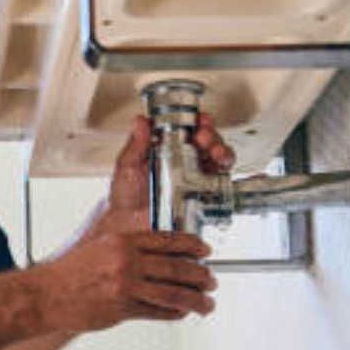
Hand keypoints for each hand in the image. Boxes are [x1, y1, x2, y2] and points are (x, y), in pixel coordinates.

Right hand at [33, 229, 216, 332]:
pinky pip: (157, 312)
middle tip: (212, 281)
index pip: (167, 240)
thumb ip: (128, 249)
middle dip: (200, 275)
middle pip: (176, 267)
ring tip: (207, 304)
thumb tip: (159, 255)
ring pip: (172, 293)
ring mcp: (125, 286)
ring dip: (195, 300)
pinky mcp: (121, 309)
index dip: (192, 245)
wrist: (44, 295)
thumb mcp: (101, 247)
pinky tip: (183, 314)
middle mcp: (126, 261)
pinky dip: (174, 314)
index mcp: (122, 241)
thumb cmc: (70, 273)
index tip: (205, 251)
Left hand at [103, 113, 235, 231]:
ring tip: (214, 150)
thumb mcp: (127, 168)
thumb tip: (141, 122)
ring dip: (220, 148)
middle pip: (205, 139)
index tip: (196, 119)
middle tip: (203, 135)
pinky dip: (224, 169)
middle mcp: (182, 162)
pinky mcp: (203, 195)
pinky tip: (218, 166)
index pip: (184, 128)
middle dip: (209, 133)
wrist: (131, 231)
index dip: (193, 121)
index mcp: (165, 150)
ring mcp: (194, 178)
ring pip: (217, 156)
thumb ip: (135, 146)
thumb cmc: (125, 201)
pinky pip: (220, 179)